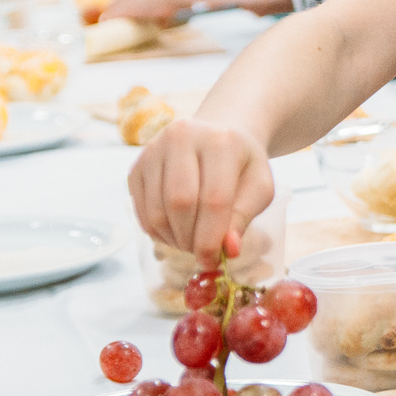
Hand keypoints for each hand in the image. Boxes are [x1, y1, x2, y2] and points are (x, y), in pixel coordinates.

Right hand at [128, 118, 273, 265]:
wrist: (218, 135)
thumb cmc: (241, 165)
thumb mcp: (258, 187)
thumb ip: (244, 216)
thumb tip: (229, 249)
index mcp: (220, 141)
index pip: (213, 198)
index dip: (211, 238)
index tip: (214, 261)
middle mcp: (182, 138)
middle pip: (179, 203)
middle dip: (190, 239)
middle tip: (202, 255)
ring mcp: (154, 150)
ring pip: (156, 211)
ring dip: (173, 239)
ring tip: (191, 242)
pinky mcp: (137, 166)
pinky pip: (141, 211)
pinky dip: (157, 232)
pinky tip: (176, 231)